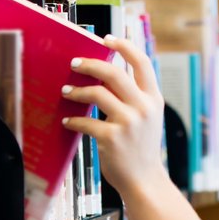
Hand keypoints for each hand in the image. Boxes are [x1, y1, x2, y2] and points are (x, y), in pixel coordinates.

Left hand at [62, 35, 168, 198]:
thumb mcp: (148, 118)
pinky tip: (68, 120)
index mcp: (153, 99)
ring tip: (65, 91)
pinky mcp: (112, 138)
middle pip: (114, 73)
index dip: (124, 46)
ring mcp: (128, 123)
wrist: (145, 180)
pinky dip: (73, 120)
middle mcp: (143, 108)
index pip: (142, 63)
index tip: (107, 39)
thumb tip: (107, 74)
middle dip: (90, 64)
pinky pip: (85, 121)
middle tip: (75, 63)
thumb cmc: (141, 148)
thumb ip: (134, 97)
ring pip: (97, 93)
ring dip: (76, 90)